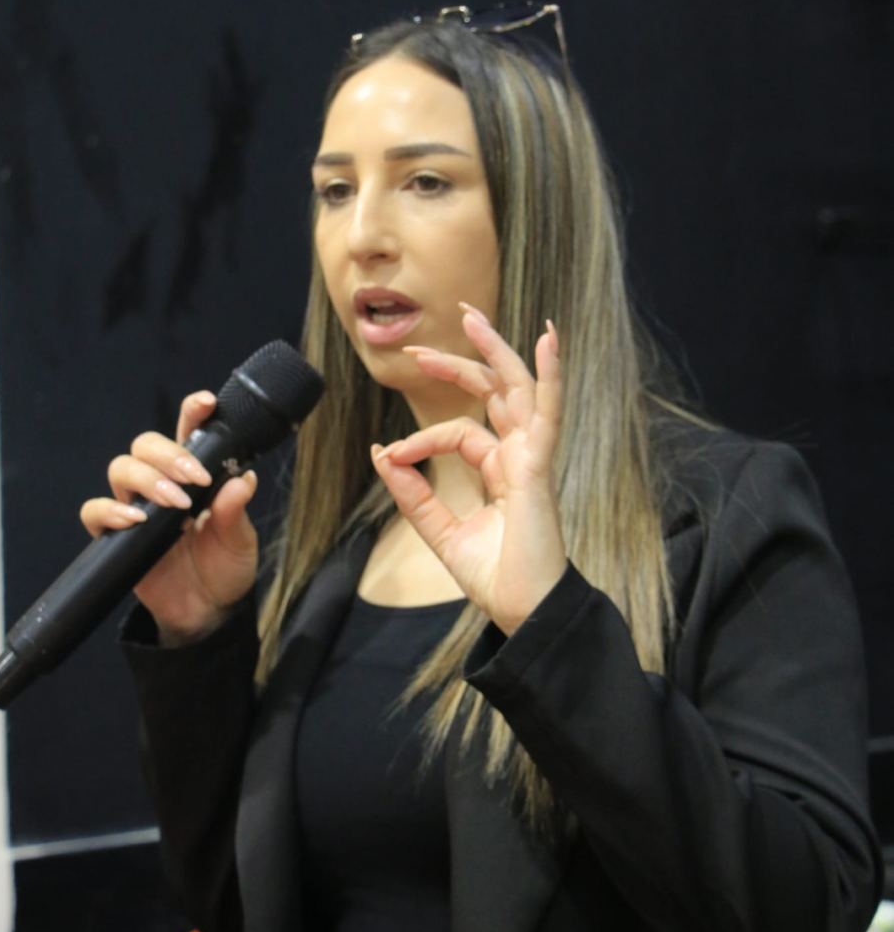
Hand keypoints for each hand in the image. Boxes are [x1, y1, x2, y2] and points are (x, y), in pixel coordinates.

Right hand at [79, 392, 258, 644]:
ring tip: (175, 504)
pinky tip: (136, 520)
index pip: (188, 433)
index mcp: (194, 475)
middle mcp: (161, 484)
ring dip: (147, 479)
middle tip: (194, 478)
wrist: (207, 612)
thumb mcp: (240, 541)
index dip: (192, 412)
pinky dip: (110, 511)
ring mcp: (136, 507)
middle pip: (145, 445)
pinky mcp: (115, 537)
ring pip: (121, 468)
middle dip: (168, 453)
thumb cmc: (225, 567)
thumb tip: (243, 478)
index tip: (206, 403)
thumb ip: (236, 511)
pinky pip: (95, 512)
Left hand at [371, 304, 566, 635]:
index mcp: (501, 471)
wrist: (523, 613)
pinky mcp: (537, 467)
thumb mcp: (440, 532)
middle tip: (423, 345)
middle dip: (462, 362)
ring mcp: (532, 458)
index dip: (420, 439)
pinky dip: (550, 373)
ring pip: (517, 389)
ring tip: (471, 318)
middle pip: (494, 394)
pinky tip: (547, 339)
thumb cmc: (495, 577)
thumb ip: (412, 494)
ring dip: (495, 351)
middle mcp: (519, 457)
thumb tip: (381, 452)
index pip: (460, 432)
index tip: (390, 456)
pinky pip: (547, 411)